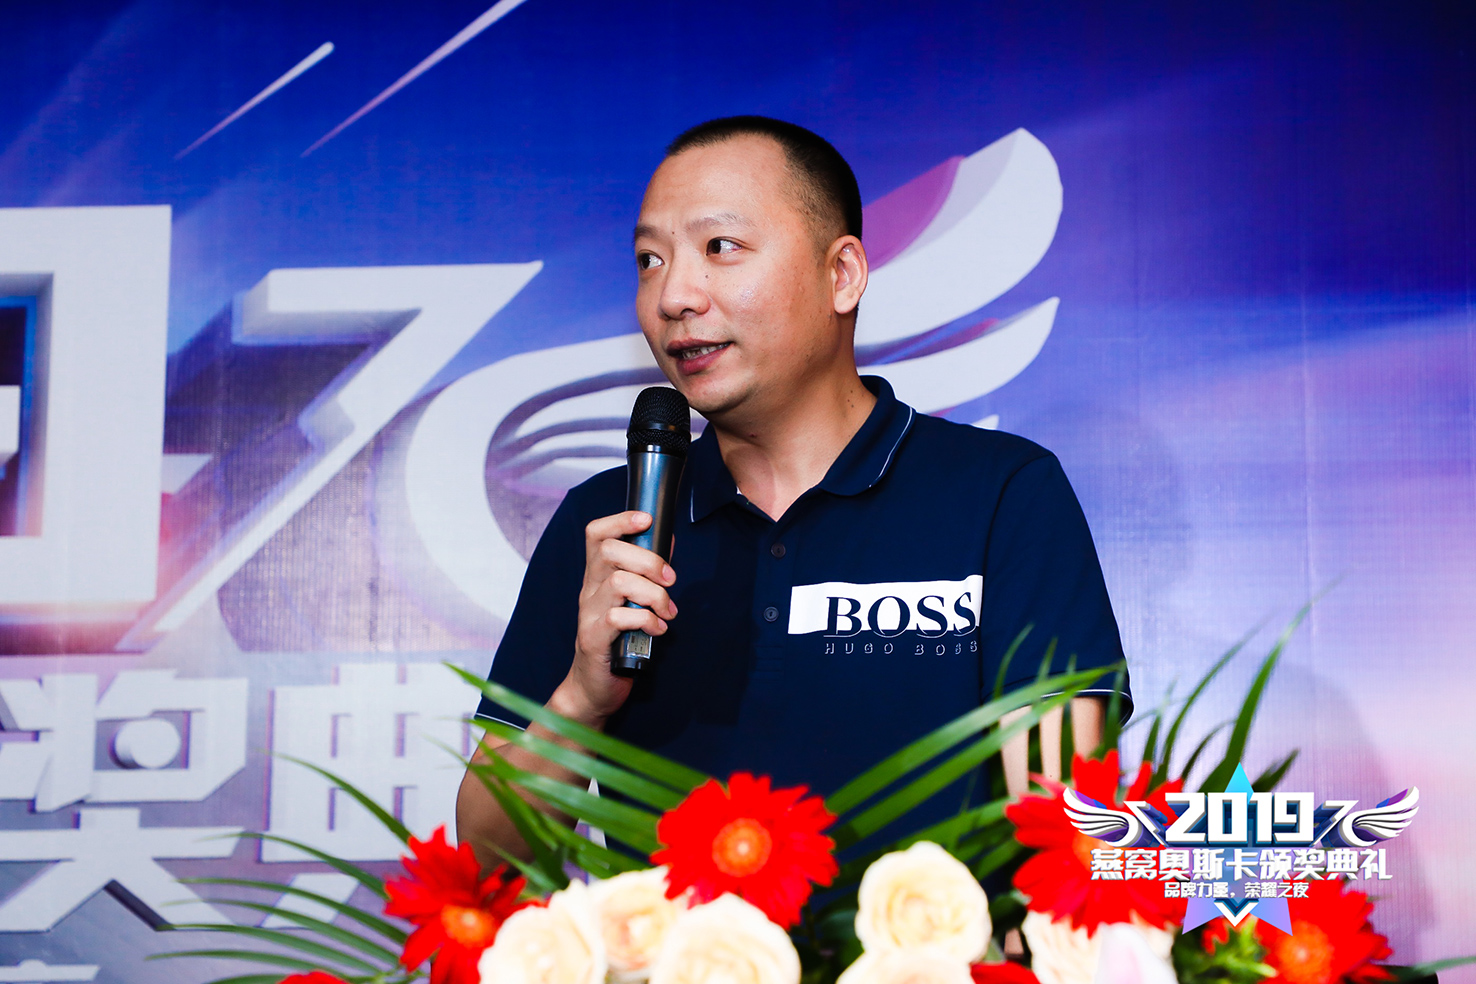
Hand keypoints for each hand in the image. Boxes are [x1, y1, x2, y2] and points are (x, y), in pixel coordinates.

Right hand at [553, 510, 677, 726]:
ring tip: (667, 611)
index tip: (647, 520)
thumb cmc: (617, 641)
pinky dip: (646, 620)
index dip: (620, 519)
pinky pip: (619, 618)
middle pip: (610, 552)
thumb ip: (645, 575)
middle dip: (649, 560)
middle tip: (671, 580)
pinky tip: (658, 629)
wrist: (594, 688)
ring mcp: (588, 614)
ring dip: (653, 593)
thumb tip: (668, 543)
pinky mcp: (594, 638)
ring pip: (619, 582)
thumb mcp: (631, 602)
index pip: (597, 534)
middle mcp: (589, 590)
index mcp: (597, 577)